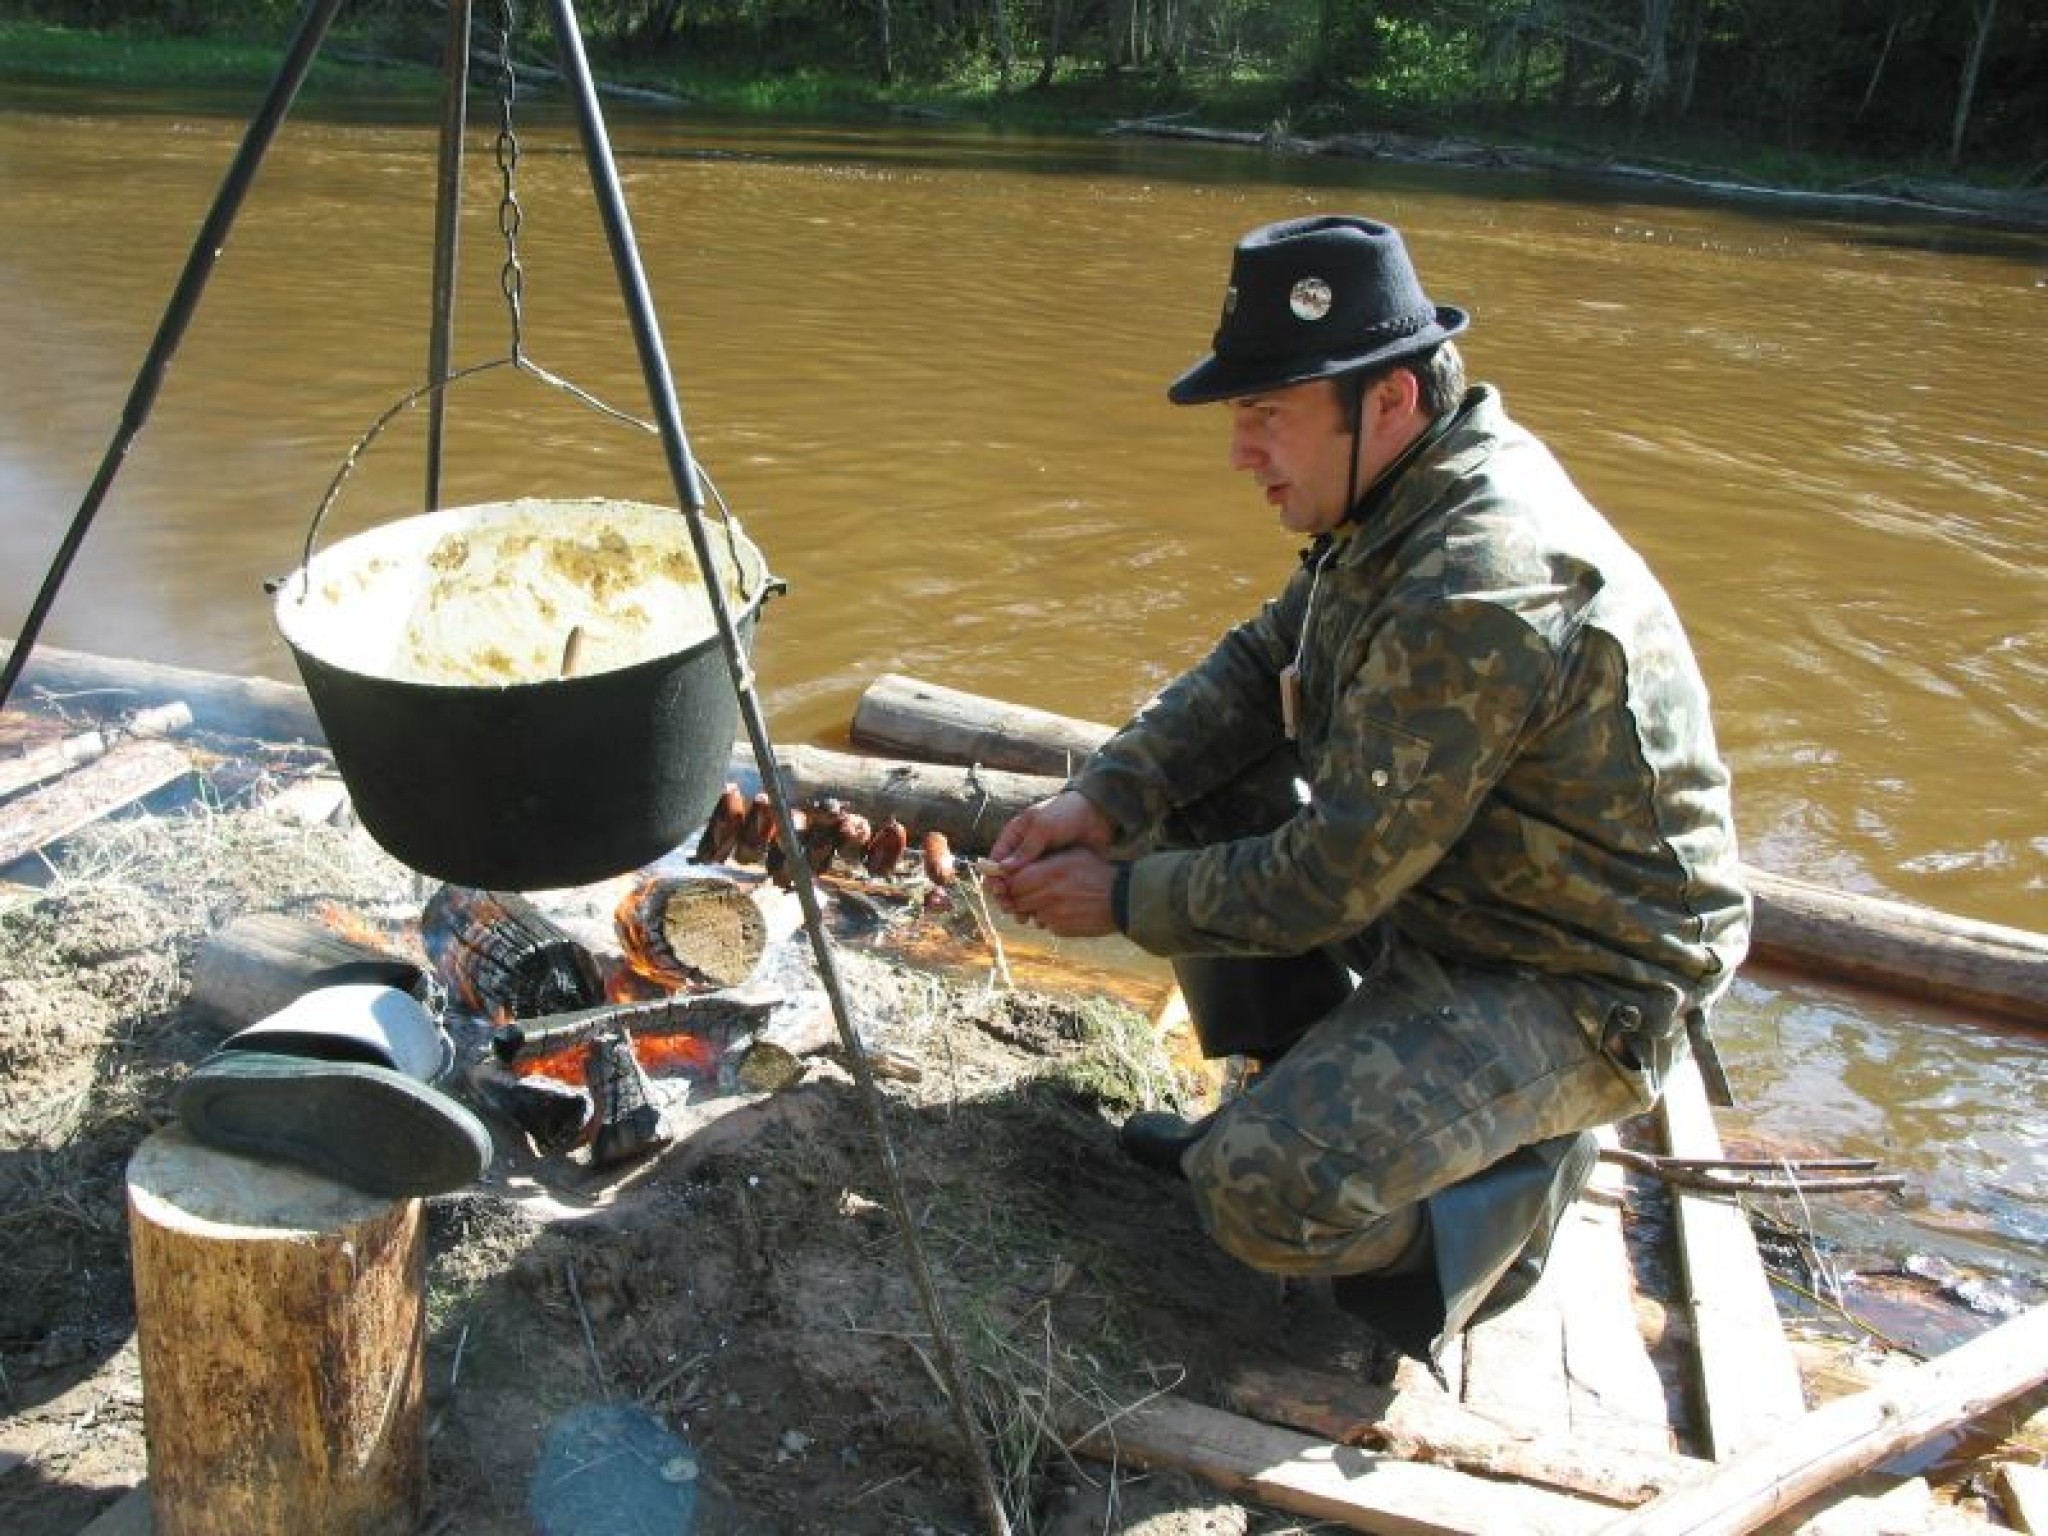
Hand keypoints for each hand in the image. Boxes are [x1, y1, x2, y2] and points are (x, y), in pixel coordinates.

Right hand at [985, 791, 1119, 936]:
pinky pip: (1042, 891)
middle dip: (1007, 896)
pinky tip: (1042, 916)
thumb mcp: (1044, 827)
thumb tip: (1002, 870)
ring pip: (1024, 889)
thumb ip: (1026, 848)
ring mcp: (1038, 864)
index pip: (995, 861)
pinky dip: (1039, 904)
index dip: (993, 878)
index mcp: (1014, 836)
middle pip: (1007, 879)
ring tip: (1025, 918)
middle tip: (1011, 909)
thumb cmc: (1066, 813)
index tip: (999, 892)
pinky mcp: (1053, 873)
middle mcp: (1022, 852)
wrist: (1097, 813)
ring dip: (1021, 904)